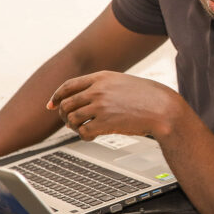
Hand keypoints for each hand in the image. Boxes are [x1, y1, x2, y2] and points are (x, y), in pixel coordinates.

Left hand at [47, 71, 180, 140]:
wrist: (163, 108)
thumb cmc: (147, 97)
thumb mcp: (122, 83)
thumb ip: (103, 86)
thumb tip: (84, 100)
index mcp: (101, 77)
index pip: (68, 85)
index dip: (56, 96)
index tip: (51, 105)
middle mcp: (97, 90)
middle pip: (66, 103)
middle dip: (63, 114)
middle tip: (69, 122)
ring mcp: (100, 106)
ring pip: (71, 118)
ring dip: (73, 126)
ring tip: (82, 129)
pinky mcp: (105, 122)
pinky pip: (83, 132)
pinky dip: (84, 136)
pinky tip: (92, 136)